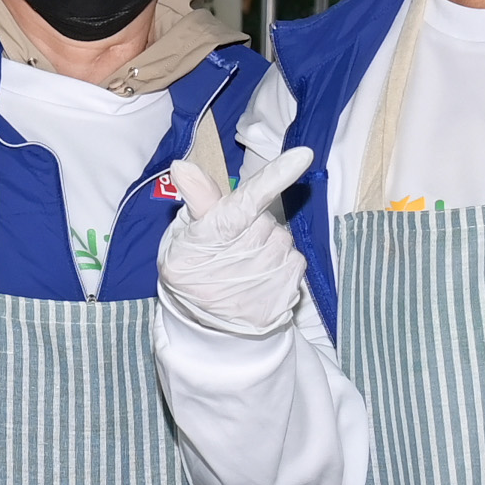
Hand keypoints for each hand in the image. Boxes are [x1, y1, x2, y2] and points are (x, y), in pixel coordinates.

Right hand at [155, 120, 316, 338]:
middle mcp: (236, 263)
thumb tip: (183, 165)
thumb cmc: (193, 270)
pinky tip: (260, 279)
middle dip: (253, 225)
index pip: (243, 205)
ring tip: (243, 265)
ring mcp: (263, 284)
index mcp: (203, 241)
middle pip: (265, 220)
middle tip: (230, 246)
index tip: (302, 156)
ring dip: (268, 245)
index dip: (273, 179)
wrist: (206, 327)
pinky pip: (295, 262)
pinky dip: (281, 265)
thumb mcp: (184, 236)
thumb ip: (197, 200)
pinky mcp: (284, 298)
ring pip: (282, 240)